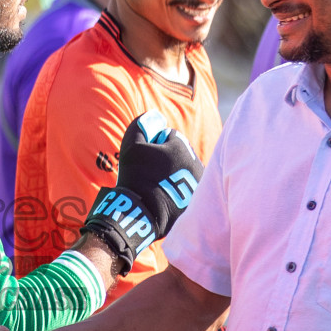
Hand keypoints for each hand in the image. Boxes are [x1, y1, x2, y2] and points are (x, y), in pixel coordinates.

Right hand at [82, 111, 202, 271]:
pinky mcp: (198, 199)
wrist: (142, 213)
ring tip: (159, 186)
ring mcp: (199, 182)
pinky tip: (167, 197)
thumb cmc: (136, 177)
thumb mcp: (131, 145)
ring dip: (176, 174)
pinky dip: (181, 190)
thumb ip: (142, 124)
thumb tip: (157, 116)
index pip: (169, 137)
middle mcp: (195, 161)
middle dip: (168, 159)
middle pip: (180, 154)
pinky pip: (189, 188)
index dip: (154, 145)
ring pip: (186, 170)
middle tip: (151, 173)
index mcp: (181, 147)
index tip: (146, 159)